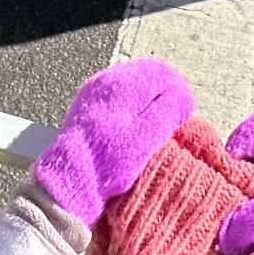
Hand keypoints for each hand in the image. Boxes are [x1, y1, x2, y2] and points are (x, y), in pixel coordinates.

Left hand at [30, 60, 194, 227]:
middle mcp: (107, 79)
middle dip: (166, 96)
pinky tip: (134, 129)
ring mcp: (95, 92)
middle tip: (174, 121)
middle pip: (148, 77)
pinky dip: (134, 108)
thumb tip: (184, 96)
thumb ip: (169, 110)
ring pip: (134, 87)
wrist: (67, 180)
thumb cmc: (108, 160)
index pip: (163, 74)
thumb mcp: (146, 137)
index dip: (180, 93)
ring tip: (156, 127)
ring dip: (150, 102)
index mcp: (123, 82)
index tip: (186, 115)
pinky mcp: (88, 106)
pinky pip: (119, 98)